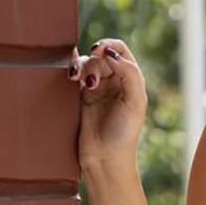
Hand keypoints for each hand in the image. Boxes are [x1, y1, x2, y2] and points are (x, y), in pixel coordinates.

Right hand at [68, 36, 147, 172]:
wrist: (104, 158)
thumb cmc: (123, 133)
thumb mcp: (135, 102)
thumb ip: (129, 73)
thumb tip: (111, 53)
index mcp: (130, 79)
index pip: (119, 49)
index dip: (109, 46)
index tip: (100, 52)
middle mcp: (114, 81)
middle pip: (99, 55)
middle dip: (94, 62)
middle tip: (92, 81)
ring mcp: (96, 88)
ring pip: (84, 64)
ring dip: (81, 68)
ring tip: (78, 83)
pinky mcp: (79, 97)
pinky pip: (73, 76)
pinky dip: (71, 72)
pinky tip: (70, 78)